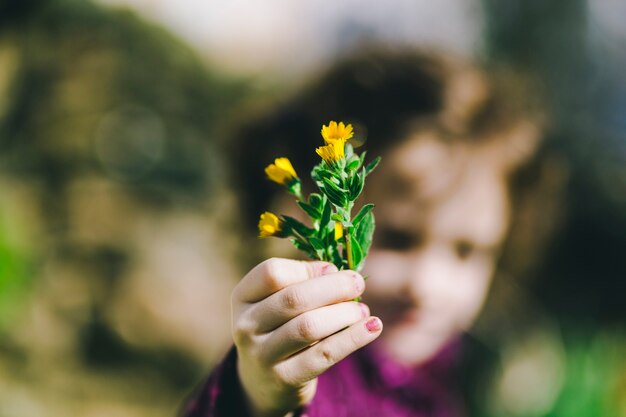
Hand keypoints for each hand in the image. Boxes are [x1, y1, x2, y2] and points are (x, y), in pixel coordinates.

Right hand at [231, 258, 382, 416]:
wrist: (264, 382)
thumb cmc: (280, 328)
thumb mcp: (280, 302)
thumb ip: (304, 282)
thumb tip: (338, 271)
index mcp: (243, 296)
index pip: (272, 272)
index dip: (306, 268)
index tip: (332, 269)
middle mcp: (245, 325)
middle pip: (293, 298)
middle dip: (333, 287)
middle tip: (358, 283)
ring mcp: (261, 354)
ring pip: (308, 327)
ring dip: (343, 313)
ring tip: (363, 310)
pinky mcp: (284, 378)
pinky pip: (324, 355)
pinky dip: (353, 338)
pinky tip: (373, 327)